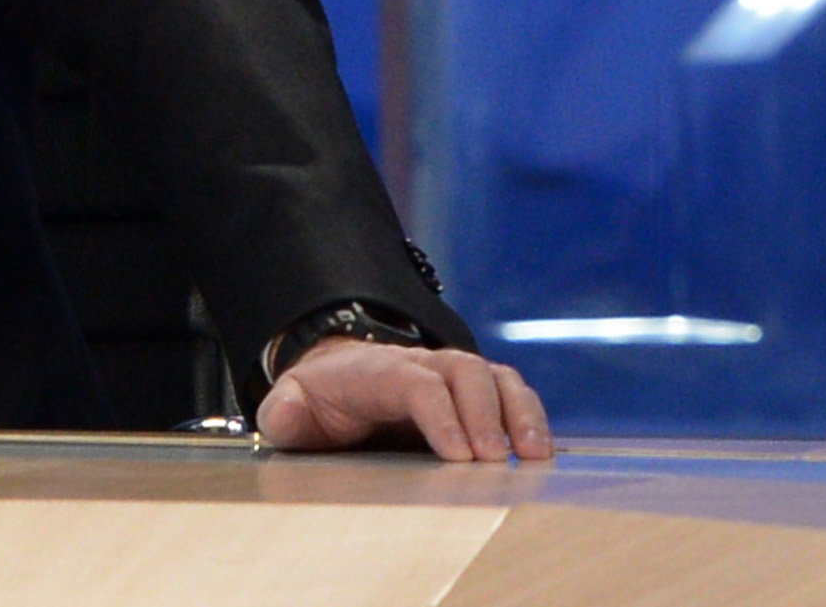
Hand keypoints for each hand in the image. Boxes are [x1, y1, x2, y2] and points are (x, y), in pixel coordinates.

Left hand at [255, 336, 553, 461]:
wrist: (340, 381)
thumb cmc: (319, 402)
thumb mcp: (290, 406)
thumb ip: (284, 412)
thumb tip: (288, 414)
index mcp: (376, 371)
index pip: (414, 382)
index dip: (441, 414)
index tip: (459, 455)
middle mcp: (422, 365)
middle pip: (464, 371)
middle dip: (484, 413)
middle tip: (495, 461)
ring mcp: (452, 377)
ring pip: (495, 378)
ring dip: (519, 413)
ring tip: (533, 456)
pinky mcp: (475, 396)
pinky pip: (511, 394)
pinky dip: (531, 418)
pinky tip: (541, 454)